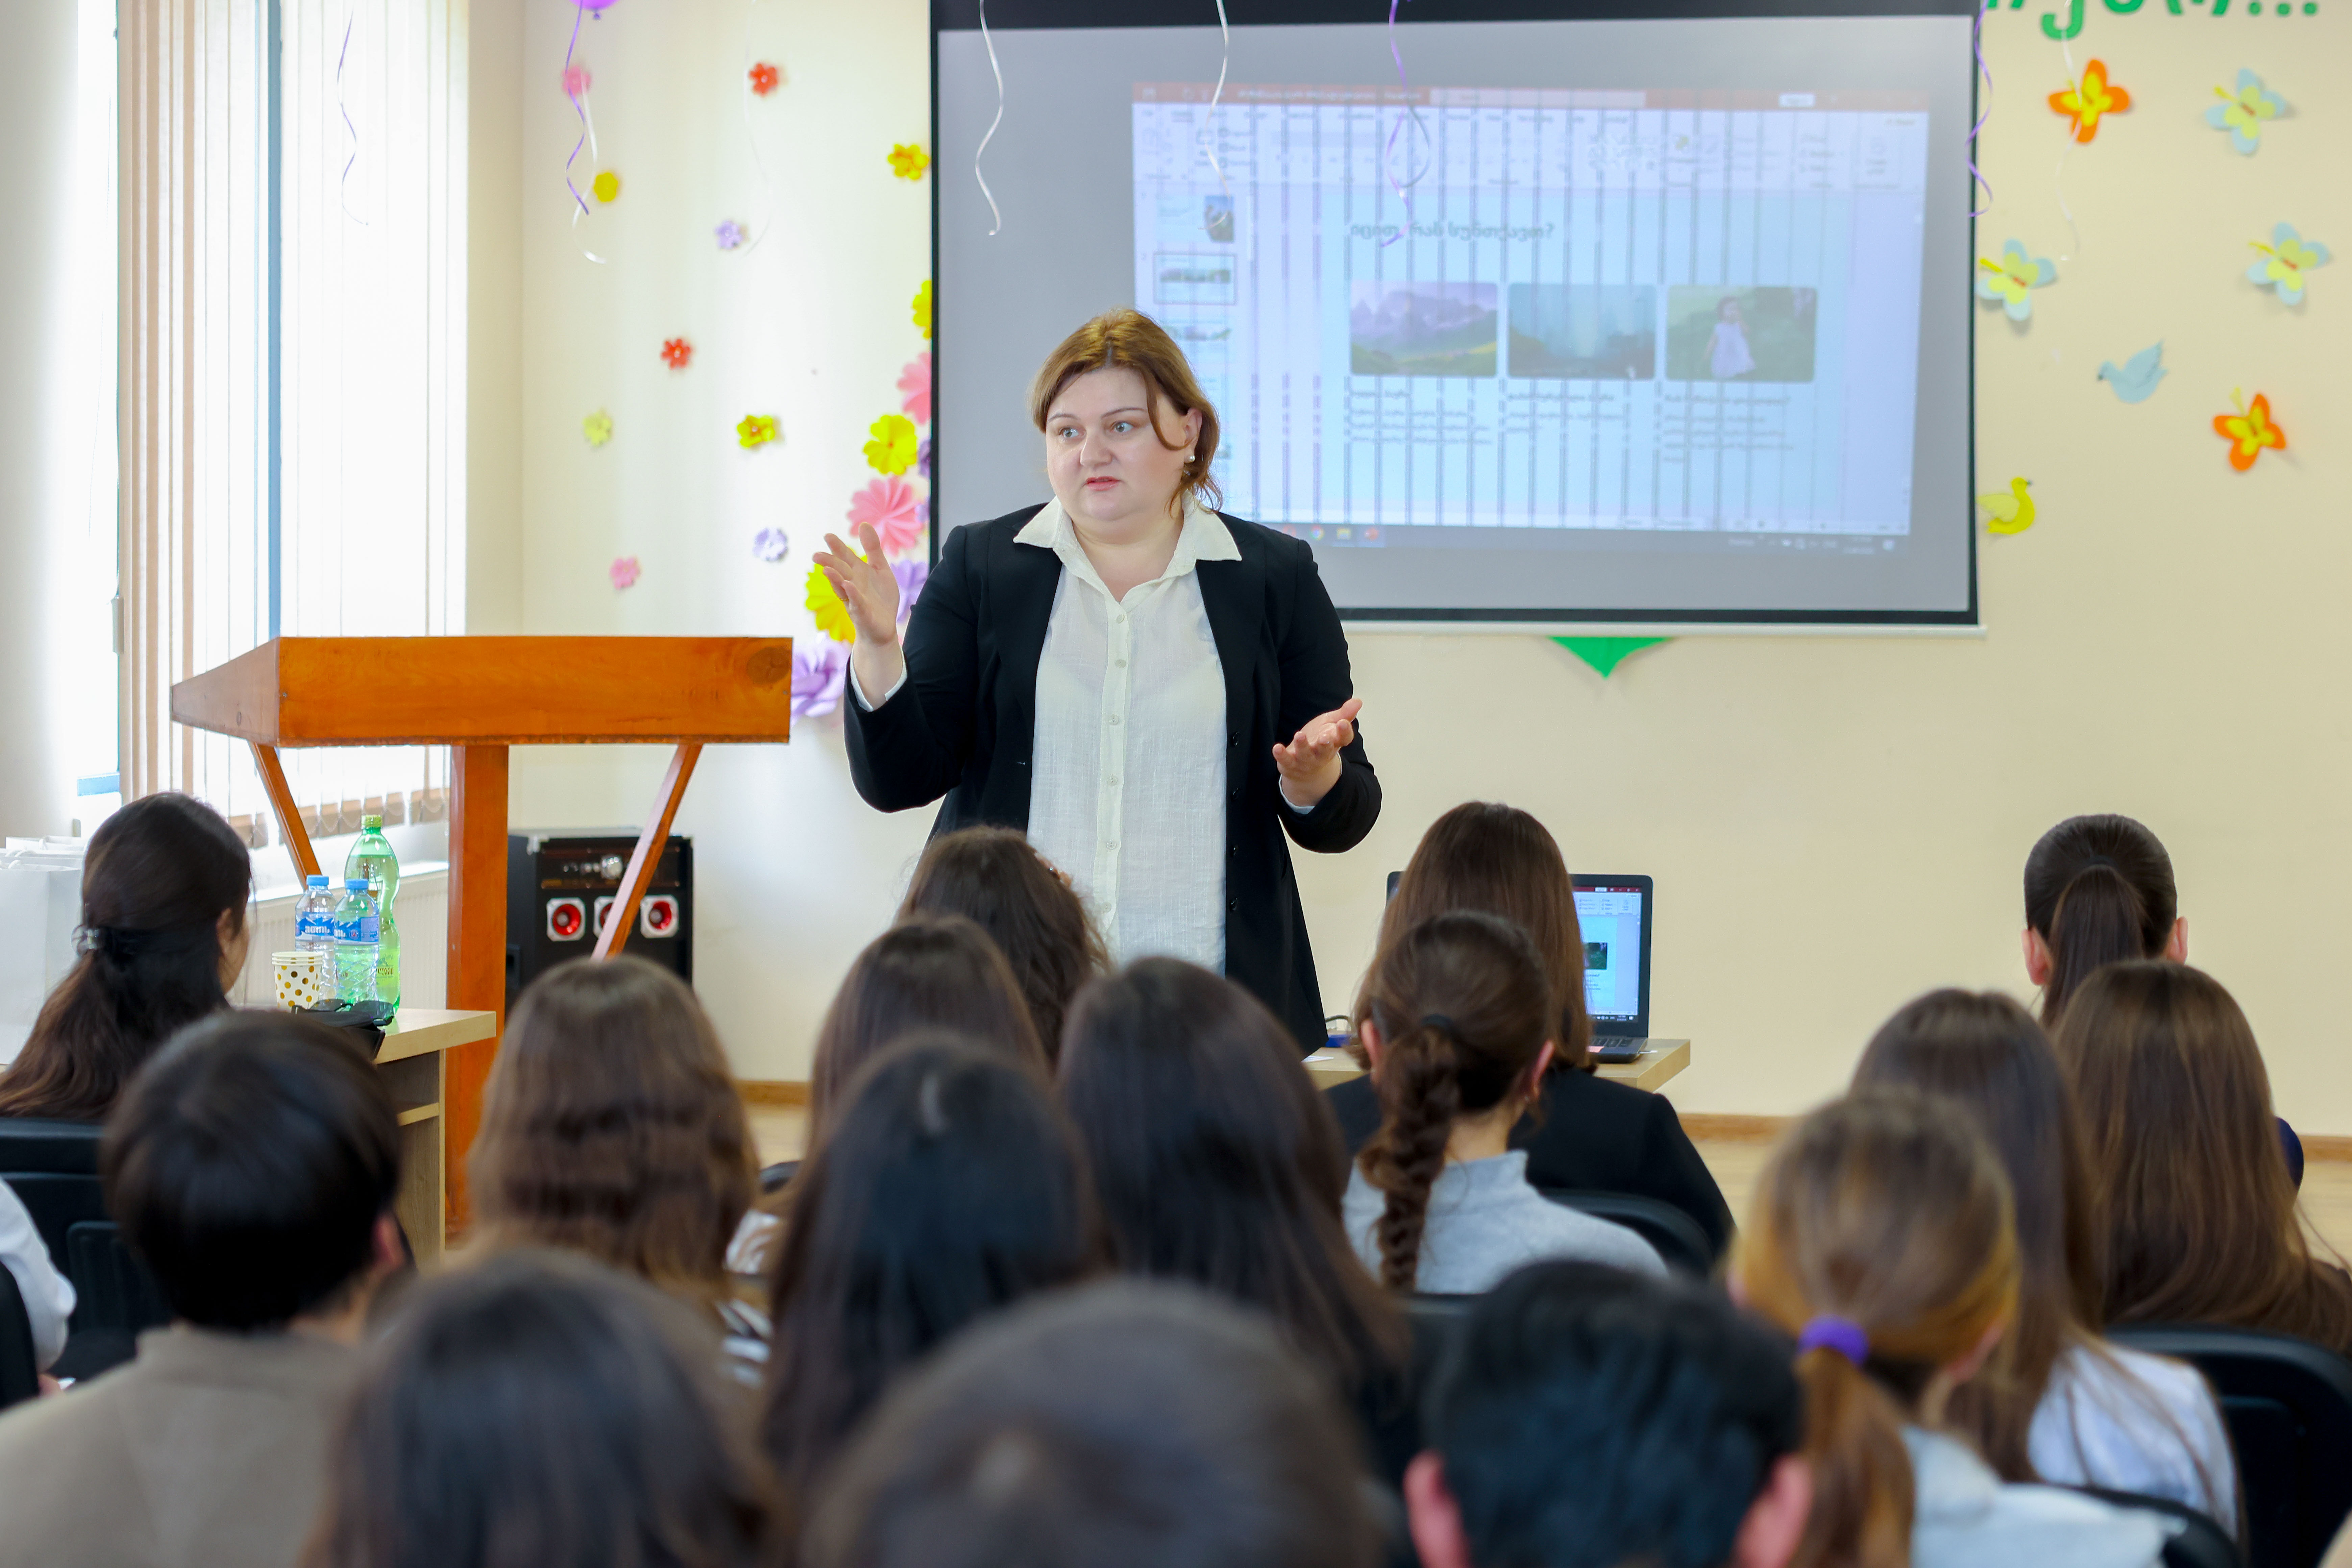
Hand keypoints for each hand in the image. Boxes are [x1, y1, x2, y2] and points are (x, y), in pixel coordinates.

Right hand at [811, 523, 900, 647]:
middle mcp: (851, 585)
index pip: (844, 558)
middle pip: (839, 572)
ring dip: (834, 579)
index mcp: (856, 573)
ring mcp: (855, 600)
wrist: (883, 627)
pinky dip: (852, 595)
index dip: (837, 547)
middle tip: (816, 555)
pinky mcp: (862, 614)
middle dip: (829, 563)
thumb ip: (872, 548)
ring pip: (842, 588)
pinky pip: (856, 603)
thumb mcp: (880, 569)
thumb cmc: (879, 598)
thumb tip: (863, 523)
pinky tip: (848, 586)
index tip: (828, 536)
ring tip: (826, 570)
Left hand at [1274, 698, 1360, 810]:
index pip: (1343, 739)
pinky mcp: (1290, 763)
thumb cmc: (1320, 740)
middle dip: (1325, 744)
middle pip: (1325, 750)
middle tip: (1325, 737)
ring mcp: (1306, 760)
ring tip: (1299, 735)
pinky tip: (1277, 747)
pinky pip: (1286, 760)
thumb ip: (1344, 714)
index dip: (1344, 732)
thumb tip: (1358, 701)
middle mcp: (1322, 753)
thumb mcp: (1331, 725)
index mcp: (1334, 742)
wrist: (1307, 769)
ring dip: (1303, 746)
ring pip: (1305, 755)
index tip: (1343, 722)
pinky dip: (1281, 755)